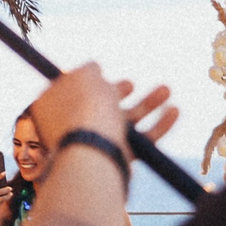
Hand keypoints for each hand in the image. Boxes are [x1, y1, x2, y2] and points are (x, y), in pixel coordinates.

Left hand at [28, 65, 179, 154]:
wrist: (94, 152)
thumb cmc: (85, 109)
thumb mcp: (85, 77)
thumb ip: (88, 69)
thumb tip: (93, 67)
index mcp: (51, 110)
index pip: (67, 92)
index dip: (84, 81)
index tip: (100, 72)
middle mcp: (70, 128)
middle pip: (97, 107)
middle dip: (118, 92)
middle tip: (130, 84)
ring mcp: (94, 144)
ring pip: (124, 121)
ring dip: (147, 105)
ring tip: (166, 90)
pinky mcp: (116, 158)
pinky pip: (140, 140)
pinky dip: (158, 125)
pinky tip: (174, 111)